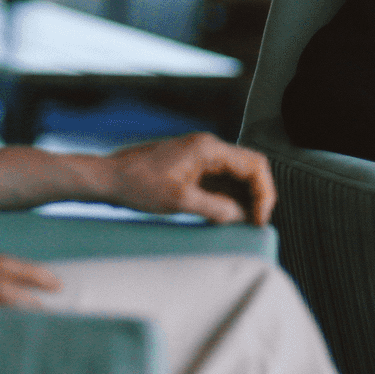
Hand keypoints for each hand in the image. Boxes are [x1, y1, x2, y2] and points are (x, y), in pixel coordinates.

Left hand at [104, 134, 276, 225]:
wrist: (110, 178)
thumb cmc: (139, 185)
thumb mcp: (179, 201)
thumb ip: (215, 208)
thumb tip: (241, 216)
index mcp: (208, 148)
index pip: (254, 165)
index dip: (264, 193)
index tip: (259, 218)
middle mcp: (209, 148)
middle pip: (249, 168)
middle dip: (258, 196)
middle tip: (255, 223)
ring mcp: (201, 157)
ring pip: (237, 176)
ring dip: (243, 199)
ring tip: (243, 224)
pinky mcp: (194, 168)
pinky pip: (221, 181)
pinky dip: (229, 198)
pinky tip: (226, 217)